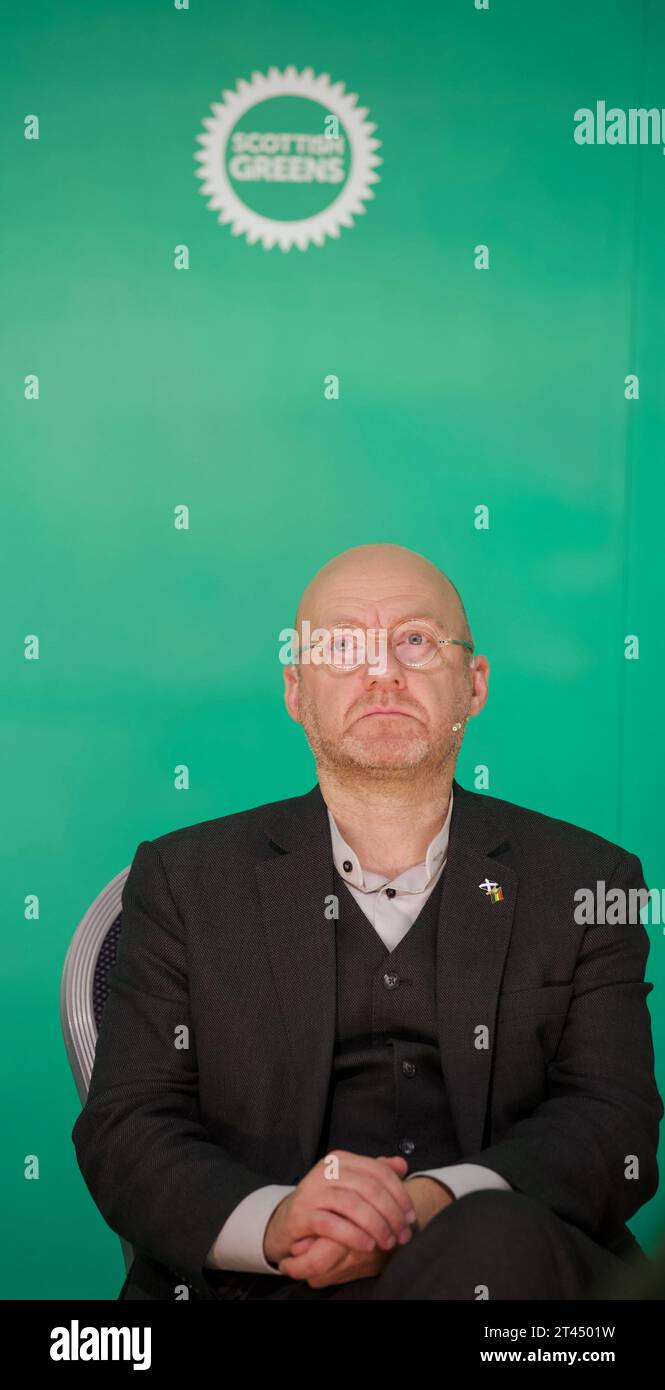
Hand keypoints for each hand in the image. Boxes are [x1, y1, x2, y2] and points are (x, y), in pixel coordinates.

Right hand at [263, 1151, 417, 1271]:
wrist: (287, 1221)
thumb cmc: (326, 1203)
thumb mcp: (350, 1184)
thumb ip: (375, 1173)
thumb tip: (402, 1164)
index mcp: (341, 1159)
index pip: (378, 1171)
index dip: (399, 1194)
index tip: (411, 1216)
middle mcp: (326, 1170)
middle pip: (369, 1188)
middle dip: (392, 1213)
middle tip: (403, 1234)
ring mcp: (312, 1190)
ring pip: (353, 1205)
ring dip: (377, 1226)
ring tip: (388, 1242)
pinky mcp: (302, 1213)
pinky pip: (333, 1225)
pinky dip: (355, 1236)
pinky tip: (368, 1245)